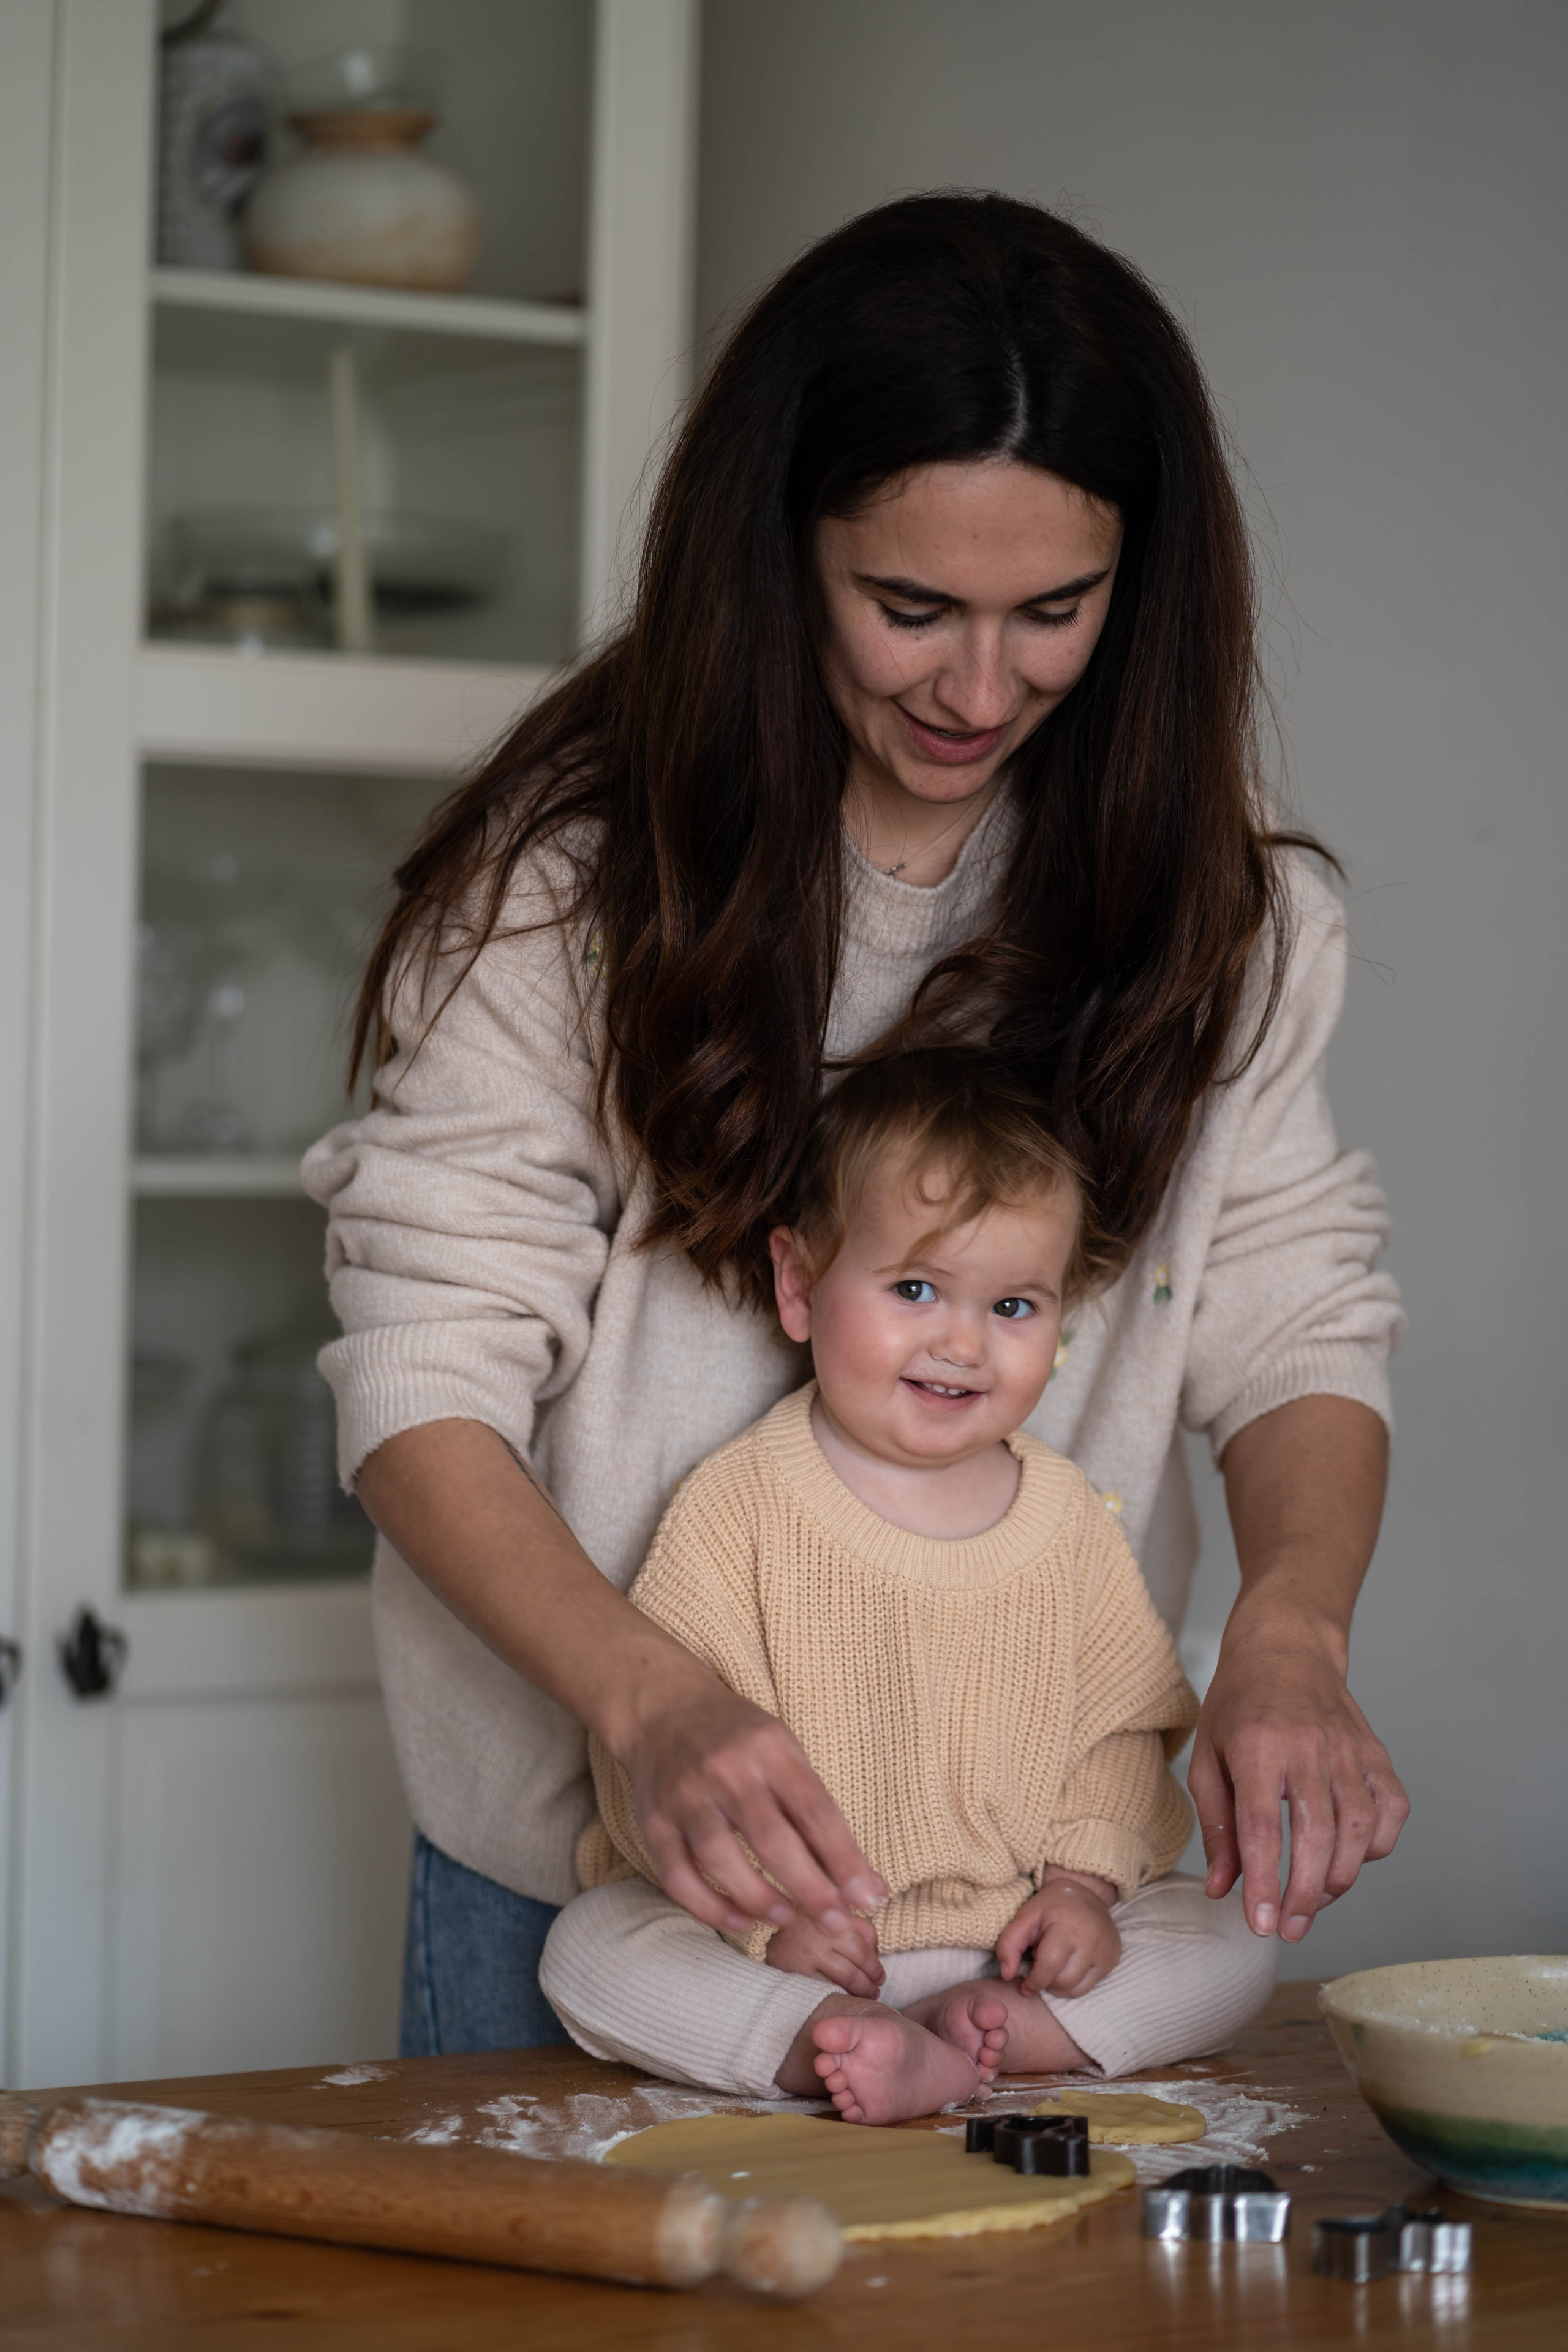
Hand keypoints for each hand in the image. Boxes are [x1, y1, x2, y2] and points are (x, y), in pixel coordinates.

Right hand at [623, 1657, 888, 1938]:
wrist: (661, 1708)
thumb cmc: (737, 1737)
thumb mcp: (783, 1750)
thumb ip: (815, 1809)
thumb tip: (860, 1877)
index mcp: (769, 1747)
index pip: (814, 1809)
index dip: (844, 1858)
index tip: (869, 1896)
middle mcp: (726, 1770)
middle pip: (771, 1839)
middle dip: (809, 1889)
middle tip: (837, 1923)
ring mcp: (685, 1796)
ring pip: (720, 1860)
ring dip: (758, 1899)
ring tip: (787, 1919)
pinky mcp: (653, 1822)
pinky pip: (678, 1875)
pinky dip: (708, 1906)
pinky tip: (739, 1920)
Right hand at [766, 1908, 883, 1997]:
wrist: (771, 1942)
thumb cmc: (809, 1930)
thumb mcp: (830, 1916)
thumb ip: (855, 1925)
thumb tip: (877, 1952)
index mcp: (832, 1911)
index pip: (866, 1935)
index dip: (876, 1957)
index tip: (879, 1972)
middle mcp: (821, 1929)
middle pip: (860, 1956)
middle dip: (873, 1975)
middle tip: (877, 1986)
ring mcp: (809, 1951)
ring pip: (849, 1975)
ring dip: (863, 1989)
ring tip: (868, 1994)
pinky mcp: (799, 1972)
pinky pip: (829, 1988)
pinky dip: (842, 1995)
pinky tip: (845, 1997)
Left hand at [995, 1871, 1120, 1996]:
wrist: (1086, 1893)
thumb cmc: (1052, 1907)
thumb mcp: (1026, 1916)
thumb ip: (1009, 1943)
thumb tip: (1007, 1975)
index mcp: (1066, 1927)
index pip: (1049, 1968)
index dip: (1033, 1982)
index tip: (1024, 1985)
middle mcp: (1091, 1941)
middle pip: (1063, 1982)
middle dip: (1045, 1982)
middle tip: (1040, 1965)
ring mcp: (1104, 1951)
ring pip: (1076, 1989)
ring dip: (1058, 1985)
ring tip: (1053, 1966)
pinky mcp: (1112, 1959)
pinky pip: (1089, 1986)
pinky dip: (1073, 1984)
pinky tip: (1066, 1968)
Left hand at [1187, 1600, 1408, 1943]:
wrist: (1286, 1647)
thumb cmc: (1239, 1705)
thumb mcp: (1207, 1757)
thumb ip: (1216, 1826)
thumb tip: (1222, 1889)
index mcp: (1257, 1746)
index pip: (1263, 1828)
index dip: (1264, 1882)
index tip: (1261, 1924)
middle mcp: (1308, 1747)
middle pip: (1317, 1836)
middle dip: (1305, 1895)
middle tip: (1289, 1929)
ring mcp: (1349, 1749)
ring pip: (1359, 1829)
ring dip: (1339, 1879)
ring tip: (1314, 1902)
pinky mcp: (1376, 1753)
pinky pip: (1390, 1812)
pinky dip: (1377, 1847)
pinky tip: (1351, 1859)